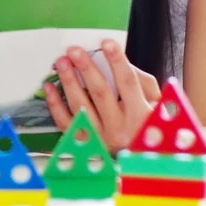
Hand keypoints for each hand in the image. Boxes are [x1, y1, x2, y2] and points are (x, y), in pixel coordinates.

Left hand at [43, 39, 161, 152]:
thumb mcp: (156, 105)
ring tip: (61, 62)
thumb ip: (142, 82)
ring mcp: (100, 138)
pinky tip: (49, 86)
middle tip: (74, 50)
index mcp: (141, 116)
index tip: (107, 43)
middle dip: (86, 68)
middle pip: (100, 92)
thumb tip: (119, 61)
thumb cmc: (149, 126)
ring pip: (80, 106)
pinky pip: (65, 122)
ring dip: (68, 81)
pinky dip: (55, 104)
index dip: (117, 61)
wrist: (143, 162)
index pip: (127, 83)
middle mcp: (120, 129)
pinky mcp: (84, 144)